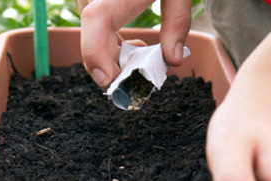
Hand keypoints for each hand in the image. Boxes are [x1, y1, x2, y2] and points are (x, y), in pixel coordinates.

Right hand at [77, 0, 191, 86]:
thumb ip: (177, 21)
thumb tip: (173, 61)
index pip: (96, 19)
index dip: (95, 52)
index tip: (106, 79)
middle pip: (93, 36)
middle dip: (115, 66)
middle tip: (143, 81)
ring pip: (94, 37)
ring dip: (116, 57)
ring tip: (145, 54)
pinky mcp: (93, 1)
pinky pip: (97, 29)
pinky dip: (114, 46)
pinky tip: (137, 46)